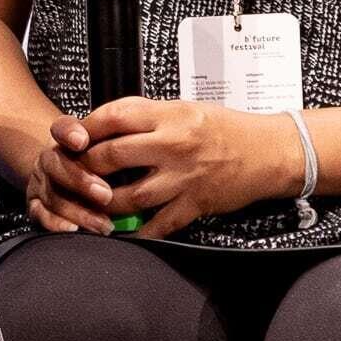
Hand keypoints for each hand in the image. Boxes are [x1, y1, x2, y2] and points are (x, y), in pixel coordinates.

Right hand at [18, 109, 127, 232]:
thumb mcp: (113, 149)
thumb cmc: (101, 161)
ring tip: (104, 224)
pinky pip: (40, 214)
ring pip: (52, 194)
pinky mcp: (36, 203)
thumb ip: (121, 150)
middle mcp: (51, 157)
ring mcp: (42, 181)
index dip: (69, 133)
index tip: (81, 141)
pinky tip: (74, 230)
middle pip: (56, 164)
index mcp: (68, 137)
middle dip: (80, 181)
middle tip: (106, 195)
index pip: (63, 128)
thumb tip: (143, 160)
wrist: (71, 170)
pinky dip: (56, 223)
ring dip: (78, 211)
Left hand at [76, 94, 306, 234]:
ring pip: (130, 195)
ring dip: (104, 203)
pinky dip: (139, 231)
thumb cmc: (226, 128)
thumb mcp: (185, 108)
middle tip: (72, 172)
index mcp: (170, 116)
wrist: (269, 152)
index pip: (114, 116)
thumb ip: (147, 115)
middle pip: (113, 156)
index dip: (86, 127)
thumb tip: (107, 123)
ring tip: (90, 203)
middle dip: (85, 166)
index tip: (72, 136)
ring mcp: (184, 178)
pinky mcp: (195, 204)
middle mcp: (174, 145)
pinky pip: (160, 223)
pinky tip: (122, 232)